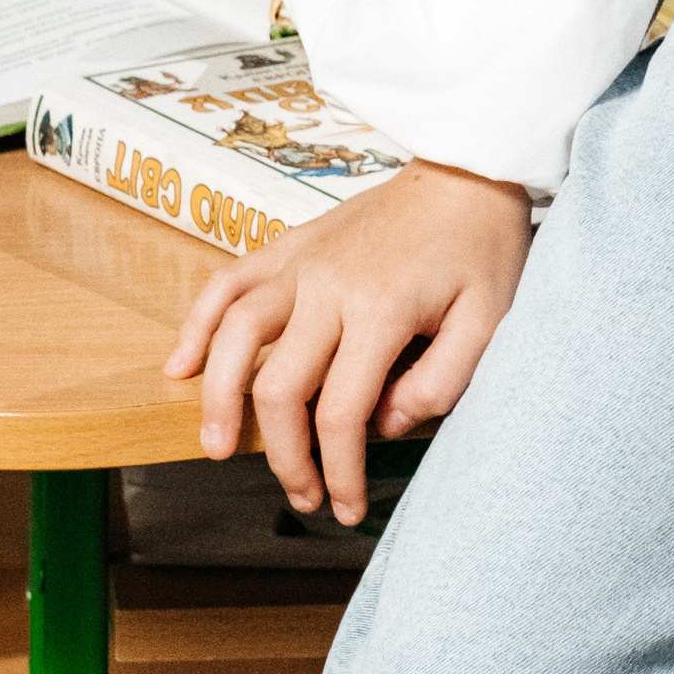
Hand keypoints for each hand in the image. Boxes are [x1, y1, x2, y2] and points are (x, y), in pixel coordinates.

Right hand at [163, 157, 534, 526]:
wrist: (467, 166)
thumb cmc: (480, 246)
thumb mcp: (490, 319)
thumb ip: (441, 381)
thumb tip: (384, 425)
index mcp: (380, 310)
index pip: (341, 414)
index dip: (338, 471)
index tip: (345, 506)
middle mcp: (328, 286)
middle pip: (279, 388)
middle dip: (283, 456)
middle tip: (300, 496)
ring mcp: (301, 262)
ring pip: (234, 335)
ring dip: (218, 398)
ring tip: (216, 446)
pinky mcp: (289, 244)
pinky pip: (227, 282)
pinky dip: (197, 324)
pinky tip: (182, 365)